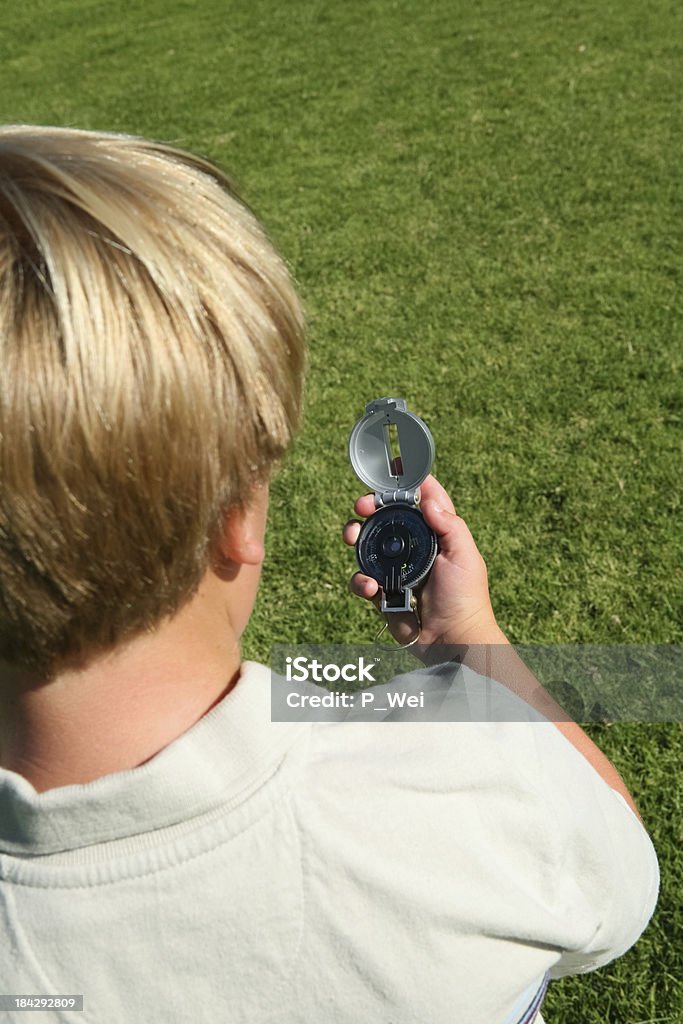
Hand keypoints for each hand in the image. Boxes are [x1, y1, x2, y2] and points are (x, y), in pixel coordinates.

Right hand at [342, 475, 503, 647]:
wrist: (452, 642)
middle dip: (370, 507)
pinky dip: (360, 580)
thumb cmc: (466, 599)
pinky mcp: (383, 594)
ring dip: (356, 536)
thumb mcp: (465, 556)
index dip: (407, 481)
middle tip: (362, 506)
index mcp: (436, 534)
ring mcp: (396, 570)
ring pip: (367, 545)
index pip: (421, 500)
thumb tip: (428, 497)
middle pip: (385, 517)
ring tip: (351, 536)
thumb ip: (449, 525)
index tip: (392, 466)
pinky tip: (369, 586)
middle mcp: (414, 548)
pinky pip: (362, 580)